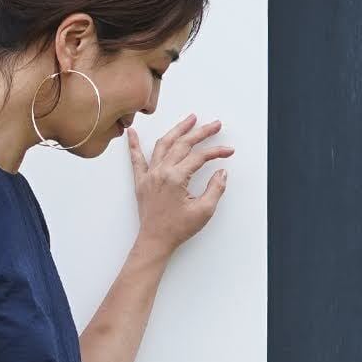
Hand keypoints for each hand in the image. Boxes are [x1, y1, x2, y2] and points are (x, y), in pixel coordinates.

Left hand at [129, 113, 231, 257]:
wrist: (155, 241)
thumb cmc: (177, 229)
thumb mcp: (203, 211)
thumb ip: (215, 189)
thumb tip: (221, 172)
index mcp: (175, 178)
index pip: (199, 157)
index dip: (216, 152)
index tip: (228, 151)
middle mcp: (161, 172)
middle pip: (183, 144)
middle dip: (201, 132)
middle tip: (215, 124)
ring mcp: (149, 175)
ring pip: (163, 144)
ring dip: (177, 130)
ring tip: (190, 119)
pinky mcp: (141, 181)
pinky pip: (136, 159)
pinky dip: (133, 144)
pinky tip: (132, 133)